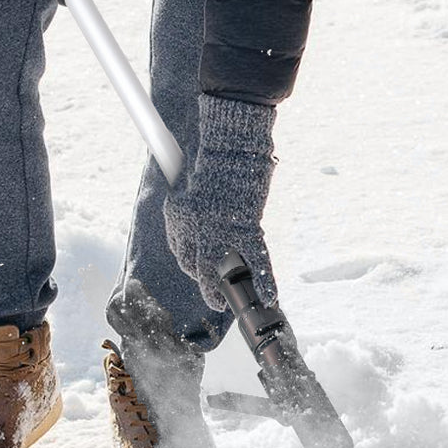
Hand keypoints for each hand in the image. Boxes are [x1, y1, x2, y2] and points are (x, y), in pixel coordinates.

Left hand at [164, 94, 279, 311]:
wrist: (229, 144)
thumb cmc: (213, 158)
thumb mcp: (190, 183)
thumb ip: (193, 205)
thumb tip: (206, 222)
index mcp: (179, 215)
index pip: (182, 252)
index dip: (191, 265)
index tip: (200, 271)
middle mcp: (196, 228)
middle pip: (199, 268)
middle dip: (208, 287)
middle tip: (216, 300)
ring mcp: (220, 229)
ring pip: (226, 270)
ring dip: (230, 289)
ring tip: (237, 303)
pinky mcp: (246, 227)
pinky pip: (256, 260)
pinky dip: (264, 279)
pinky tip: (269, 296)